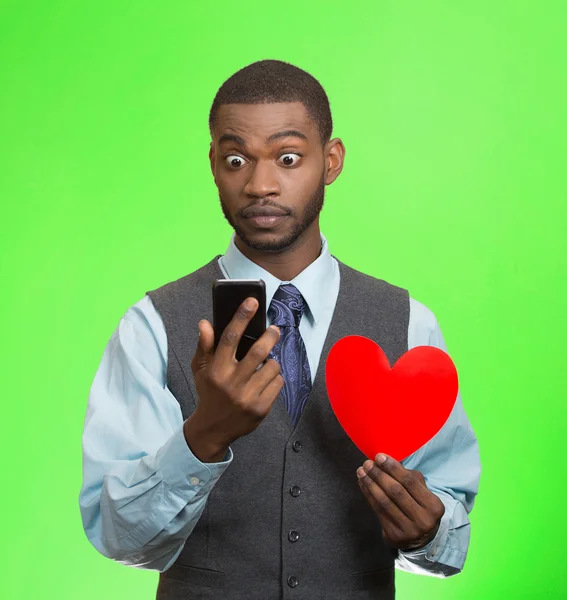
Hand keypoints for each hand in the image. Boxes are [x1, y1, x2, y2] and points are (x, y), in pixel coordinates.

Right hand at [184, 297, 283, 461]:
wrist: (213, 429)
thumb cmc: (209, 393)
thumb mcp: (200, 370)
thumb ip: (204, 346)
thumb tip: (205, 323)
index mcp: (216, 370)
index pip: (230, 337)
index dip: (241, 316)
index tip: (252, 301)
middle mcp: (232, 383)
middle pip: (258, 351)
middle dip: (270, 336)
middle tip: (275, 330)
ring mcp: (247, 397)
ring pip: (272, 367)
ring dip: (272, 362)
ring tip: (265, 364)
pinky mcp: (260, 409)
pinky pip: (278, 383)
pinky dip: (275, 378)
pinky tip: (265, 381)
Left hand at [357, 454, 444, 550]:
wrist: (422, 539)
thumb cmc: (420, 506)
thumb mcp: (423, 492)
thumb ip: (408, 477)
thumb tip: (385, 462)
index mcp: (434, 506)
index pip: (410, 482)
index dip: (393, 468)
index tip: (379, 456)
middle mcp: (423, 520)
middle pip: (395, 491)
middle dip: (379, 475)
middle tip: (367, 463)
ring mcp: (408, 530)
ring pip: (384, 502)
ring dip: (370, 484)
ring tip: (361, 472)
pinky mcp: (394, 536)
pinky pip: (378, 511)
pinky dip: (368, 495)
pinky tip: (363, 484)